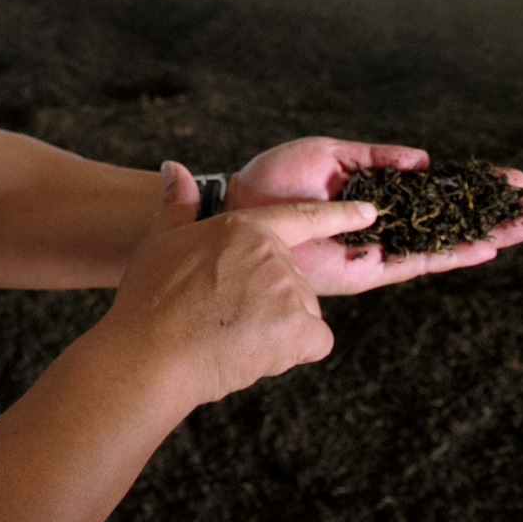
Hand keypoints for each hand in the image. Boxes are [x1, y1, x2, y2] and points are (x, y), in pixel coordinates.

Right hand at [93, 163, 377, 407]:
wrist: (152, 353)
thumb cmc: (150, 301)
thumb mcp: (160, 243)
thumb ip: (178, 206)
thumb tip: (173, 168)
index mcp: (244, 228)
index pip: (302, 218)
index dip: (339, 216)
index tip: (372, 212)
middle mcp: (273, 253)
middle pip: (293, 283)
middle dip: (270, 305)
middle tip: (224, 320)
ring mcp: (289, 289)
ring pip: (302, 314)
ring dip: (277, 330)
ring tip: (230, 338)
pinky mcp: (300, 327)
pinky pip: (314, 342)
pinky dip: (292, 352)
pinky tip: (255, 353)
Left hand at [226, 137, 522, 294]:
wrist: (242, 207)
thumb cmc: (276, 177)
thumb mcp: (333, 153)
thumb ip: (379, 158)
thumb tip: (426, 160)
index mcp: (377, 191)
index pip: (438, 190)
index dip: (474, 186)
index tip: (512, 179)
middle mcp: (385, 222)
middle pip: (452, 220)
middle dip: (494, 213)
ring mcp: (380, 247)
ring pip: (444, 243)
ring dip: (486, 236)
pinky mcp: (368, 269)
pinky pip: (416, 263)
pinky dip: (451, 256)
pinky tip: (484, 250)